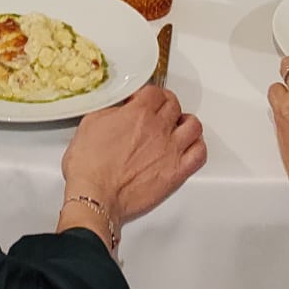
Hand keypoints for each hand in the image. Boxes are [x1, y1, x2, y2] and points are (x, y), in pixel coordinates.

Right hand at [61, 85, 205, 224]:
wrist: (95, 196)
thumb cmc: (89, 166)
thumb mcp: (90, 123)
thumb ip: (111, 111)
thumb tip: (120, 110)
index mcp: (138, 113)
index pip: (155, 92)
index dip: (148, 95)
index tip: (142, 100)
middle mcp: (158, 128)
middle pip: (174, 105)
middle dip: (166, 105)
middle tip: (158, 112)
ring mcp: (170, 151)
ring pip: (193, 126)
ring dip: (185, 123)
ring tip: (177, 127)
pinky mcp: (176, 173)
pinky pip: (199, 154)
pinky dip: (197, 147)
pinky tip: (187, 148)